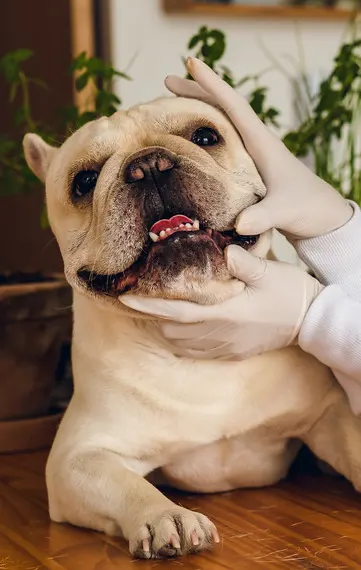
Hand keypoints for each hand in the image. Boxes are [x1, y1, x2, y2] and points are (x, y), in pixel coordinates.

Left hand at [120, 246, 322, 359]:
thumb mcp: (270, 271)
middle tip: (144, 296)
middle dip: (154, 315)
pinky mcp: (232, 353)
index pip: (176, 312)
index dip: (148, 307)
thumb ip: (244, 263)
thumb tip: (224, 250)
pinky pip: (197, 352)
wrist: (312, 322)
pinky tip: (185, 324)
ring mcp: (225, 347)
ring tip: (162, 307)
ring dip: (168, 326)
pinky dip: (183, 339)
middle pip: (172, 330)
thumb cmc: (290, 293)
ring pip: (181, 343)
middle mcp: (220, 334)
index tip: (125, 299)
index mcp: (225, 313)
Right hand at [166, 58, 351, 240]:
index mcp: (261, 142)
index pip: (234, 105)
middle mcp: (255, 142)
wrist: (322, 218)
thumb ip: (262, 216)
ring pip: (219, 123)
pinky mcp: (248, 168)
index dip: (212, 84)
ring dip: (196, 111)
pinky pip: (219, 142)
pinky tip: (187, 142)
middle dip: (195, 92)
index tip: (192, 61)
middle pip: (222, 108)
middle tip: (166, 81)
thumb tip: (240, 224)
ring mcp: (251, 154)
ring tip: (169, 107)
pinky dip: (201, 135)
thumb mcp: (284, 211)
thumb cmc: (306, 208)